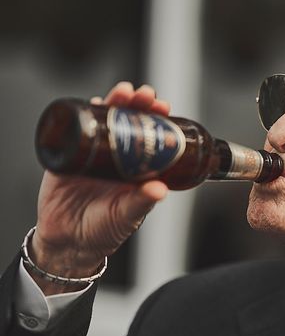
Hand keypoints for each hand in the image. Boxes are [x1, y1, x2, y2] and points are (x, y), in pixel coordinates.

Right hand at [29, 82, 170, 293]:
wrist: (68, 242)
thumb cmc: (104, 231)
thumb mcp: (126, 216)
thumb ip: (141, 203)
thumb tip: (160, 190)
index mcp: (137, 170)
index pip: (151, 138)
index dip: (157, 121)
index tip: (164, 108)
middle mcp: (118, 158)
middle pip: (130, 123)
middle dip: (138, 105)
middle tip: (146, 95)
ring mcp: (94, 154)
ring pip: (105, 122)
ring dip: (114, 104)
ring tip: (123, 93)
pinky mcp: (70, 156)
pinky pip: (76, 131)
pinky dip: (84, 116)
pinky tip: (94, 104)